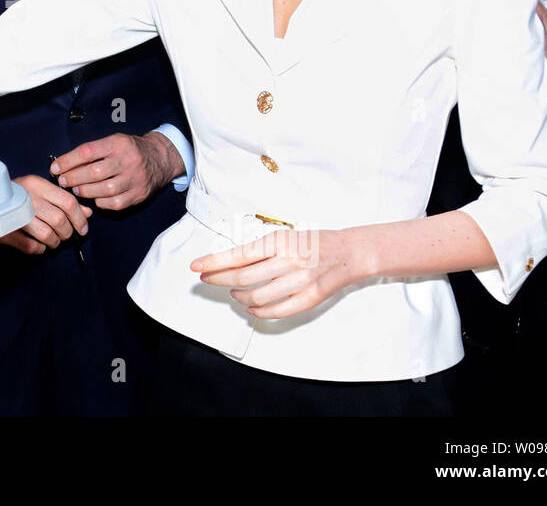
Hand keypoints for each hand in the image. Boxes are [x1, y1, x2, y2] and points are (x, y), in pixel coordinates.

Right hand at [0, 174, 91, 254]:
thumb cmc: (17, 194)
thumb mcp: (40, 190)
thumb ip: (64, 200)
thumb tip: (87, 213)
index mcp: (36, 184)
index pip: (68, 202)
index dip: (80, 218)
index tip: (83, 228)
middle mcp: (27, 197)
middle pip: (59, 221)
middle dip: (67, 233)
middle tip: (65, 235)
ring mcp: (16, 215)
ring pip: (47, 235)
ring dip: (54, 242)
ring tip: (53, 241)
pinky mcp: (6, 231)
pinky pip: (32, 246)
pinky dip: (40, 249)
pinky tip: (39, 245)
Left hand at [50, 131, 180, 210]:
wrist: (160, 159)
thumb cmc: (129, 150)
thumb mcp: (113, 141)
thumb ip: (92, 151)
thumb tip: (64, 164)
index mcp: (118, 143)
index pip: (88, 152)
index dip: (68, 161)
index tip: (55, 167)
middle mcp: (128, 160)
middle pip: (94, 172)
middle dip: (74, 178)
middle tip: (63, 181)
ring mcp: (135, 179)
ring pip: (104, 189)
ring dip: (85, 191)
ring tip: (76, 189)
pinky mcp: (139, 194)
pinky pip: (115, 203)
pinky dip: (101, 202)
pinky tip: (94, 198)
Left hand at [191, 227, 371, 319]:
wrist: (349, 251)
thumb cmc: (314, 242)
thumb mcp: (285, 235)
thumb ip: (260, 249)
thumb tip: (230, 262)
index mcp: (279, 242)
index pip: (238, 255)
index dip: (214, 263)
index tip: (196, 267)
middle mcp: (288, 260)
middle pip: (243, 277)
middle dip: (219, 280)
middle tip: (207, 279)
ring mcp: (300, 281)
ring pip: (257, 296)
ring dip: (239, 296)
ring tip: (233, 293)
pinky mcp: (311, 298)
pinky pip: (278, 311)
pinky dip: (259, 311)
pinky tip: (251, 307)